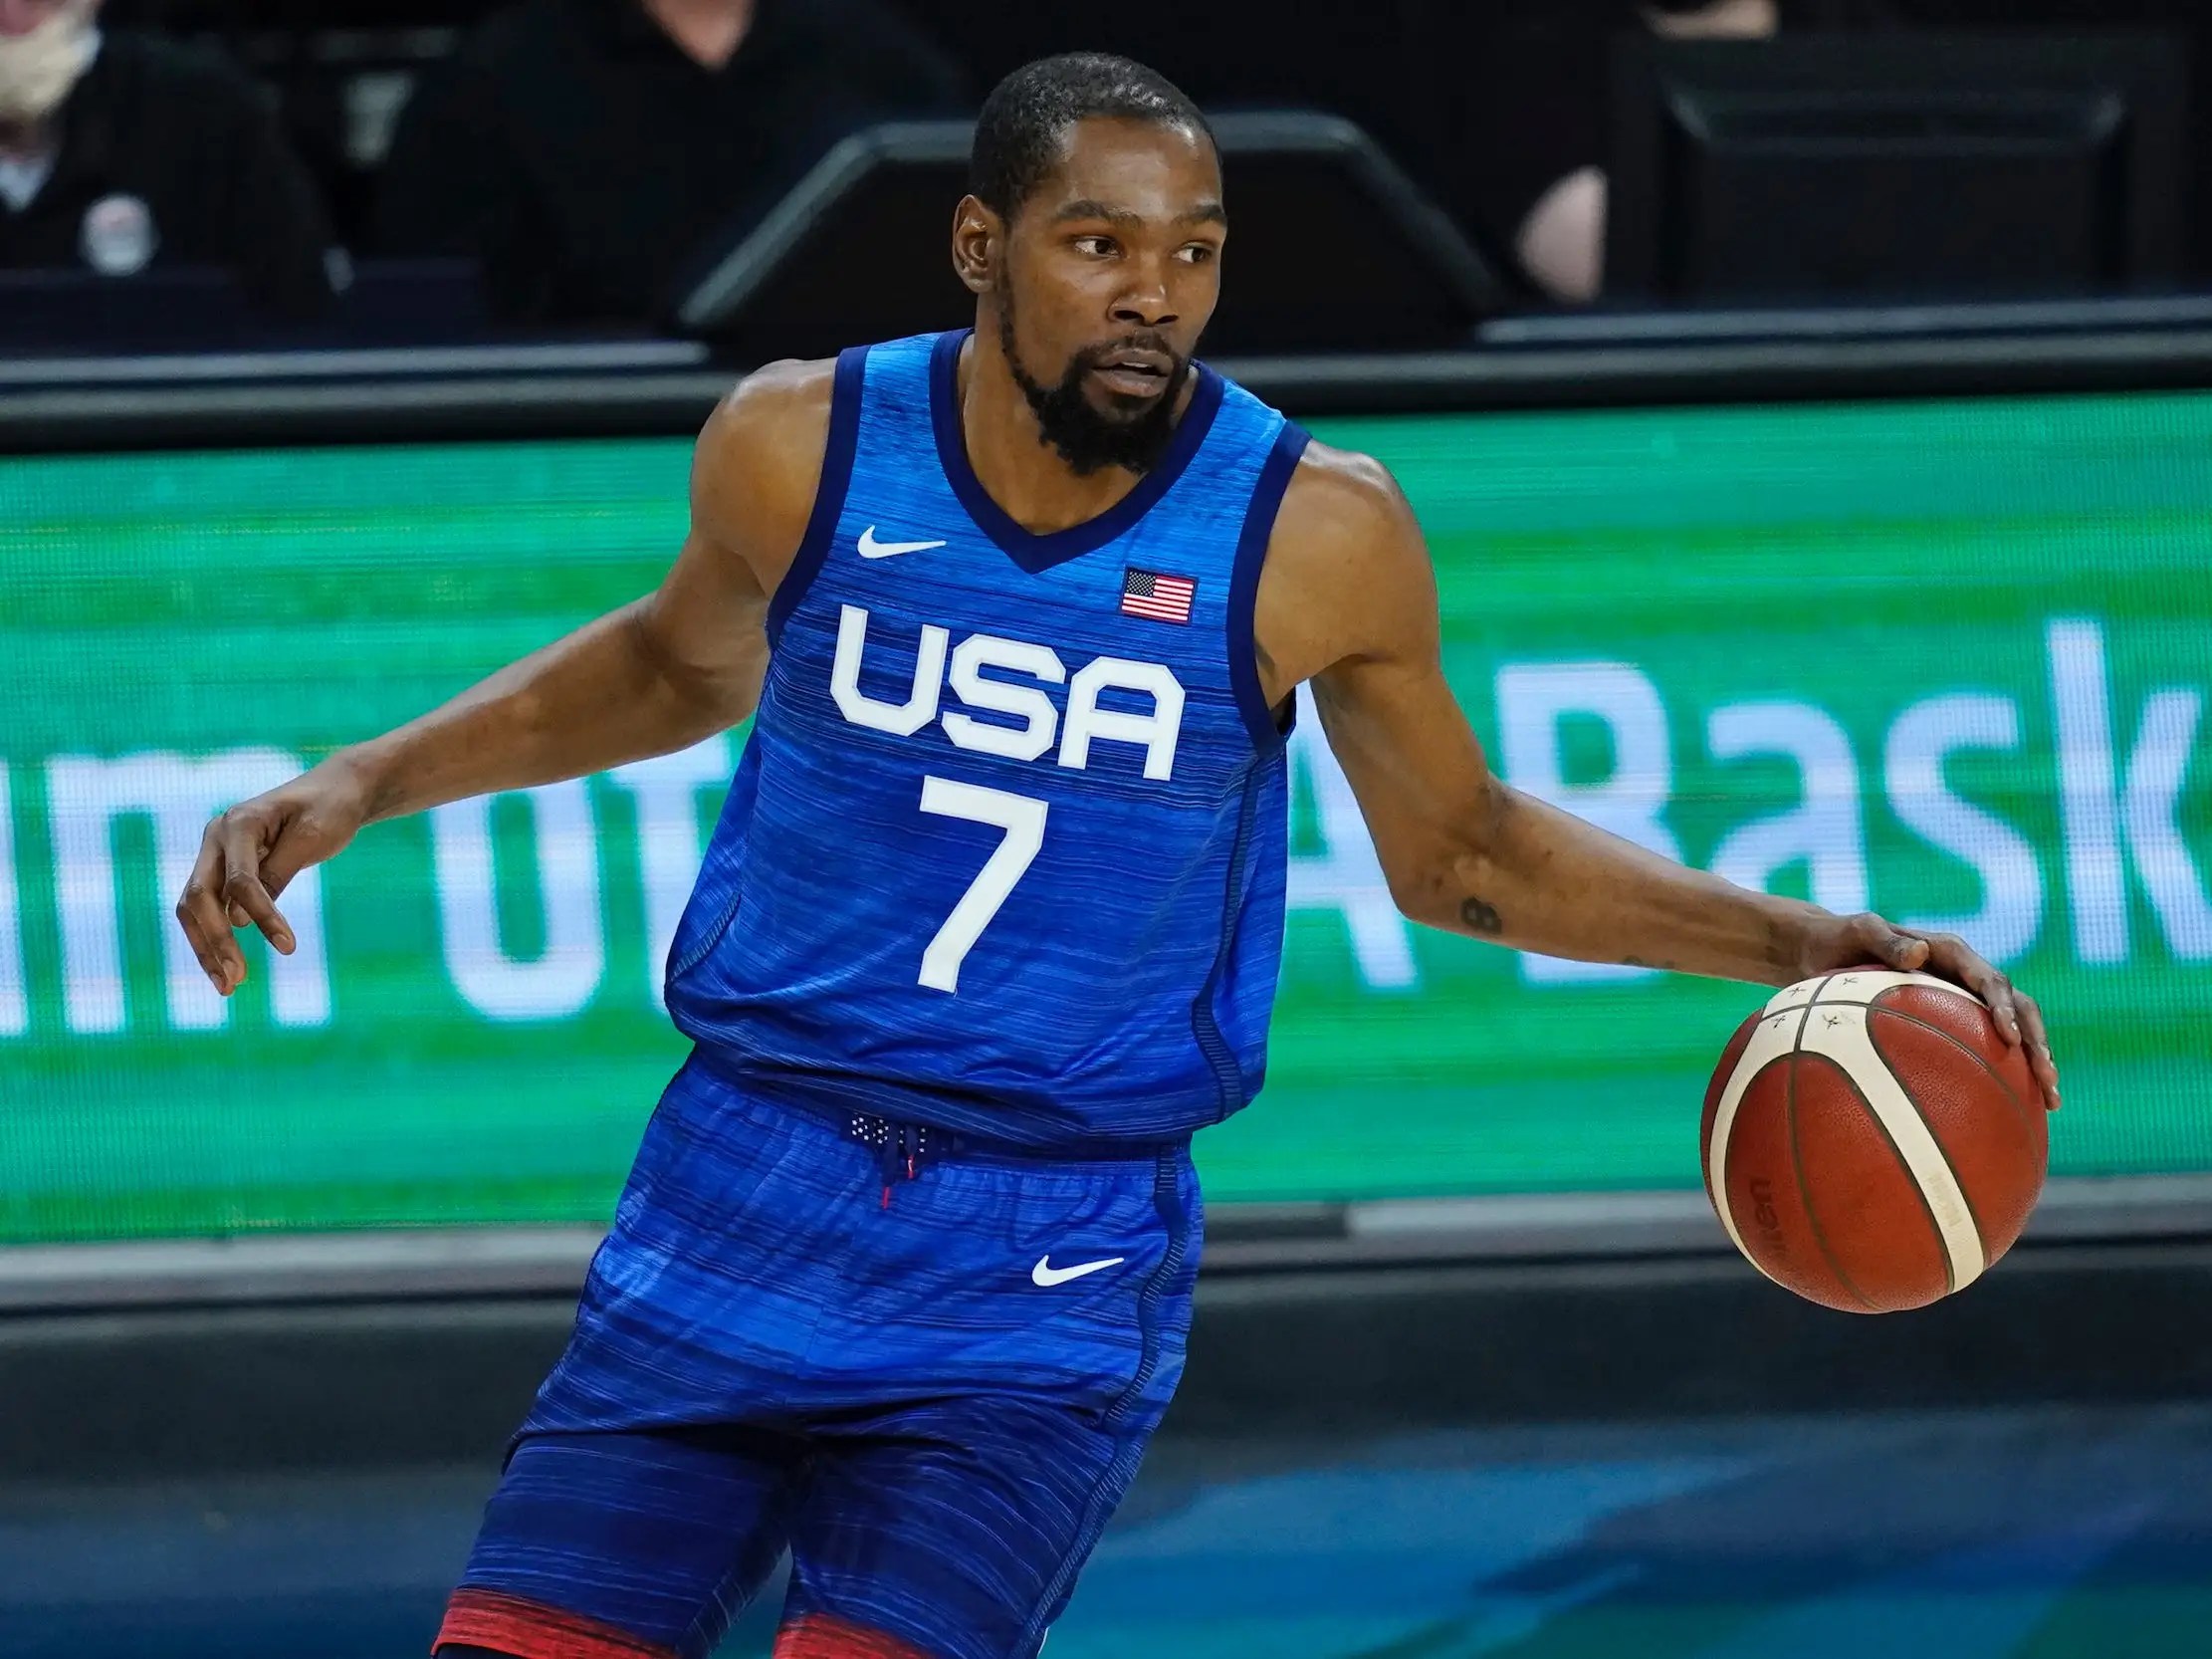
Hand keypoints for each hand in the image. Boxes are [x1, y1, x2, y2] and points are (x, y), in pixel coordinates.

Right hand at [173, 758, 373, 996]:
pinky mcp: (222, 868)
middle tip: (237, 982)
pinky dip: (214, 937)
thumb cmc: (330, 810)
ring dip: (206, 947)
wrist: (337, 790)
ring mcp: (215, 852)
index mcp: (239, 822)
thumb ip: (277, 873)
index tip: (289, 947)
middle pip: (198, 897)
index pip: (241, 880)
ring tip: (227, 987)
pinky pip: (210, 907)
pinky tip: (225, 968)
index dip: (263, 916)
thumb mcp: (312, 838)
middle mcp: (216, 837)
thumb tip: (237, 920)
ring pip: (194, 907)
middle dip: (215, 942)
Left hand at [1801, 913, 2059, 1112]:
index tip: (2011, 1038)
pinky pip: (1986, 1044)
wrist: (1824, 949)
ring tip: (2051, 1101)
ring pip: (2015, 1028)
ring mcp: (1963, 997)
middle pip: (2018, 1007)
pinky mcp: (1955, 1017)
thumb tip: (1919, 954)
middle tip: (2047, 1077)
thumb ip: (1885, 942)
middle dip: (2038, 1041)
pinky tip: (2016, 1107)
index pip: (1990, 980)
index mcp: (1950, 952)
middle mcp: (1966, 974)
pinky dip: (2007, 1070)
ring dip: (2036, 1061)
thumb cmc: (1837, 941)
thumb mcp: (1857, 933)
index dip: (2005, 1008)